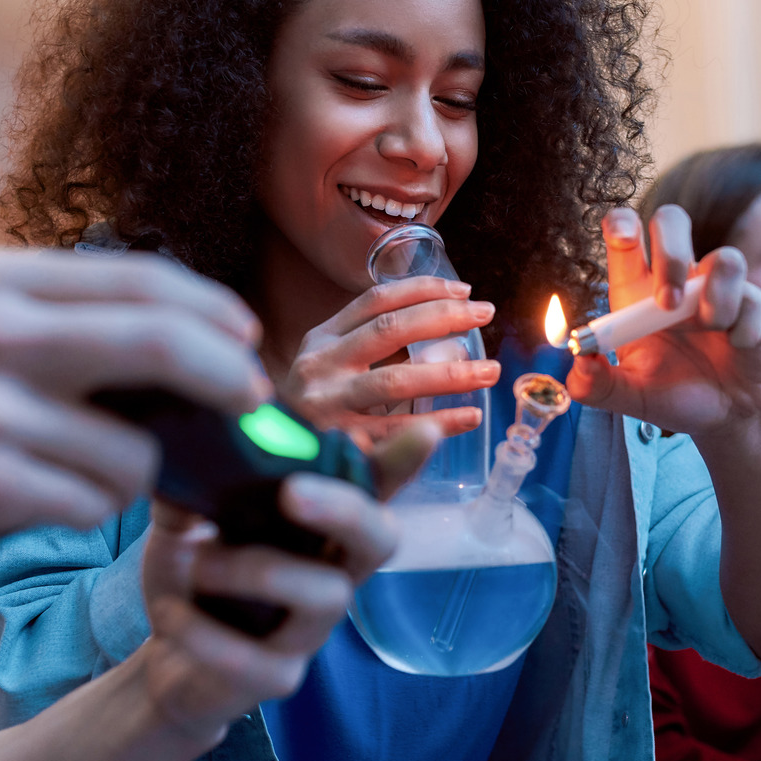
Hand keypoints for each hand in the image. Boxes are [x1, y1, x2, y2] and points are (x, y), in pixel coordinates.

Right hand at [0, 247, 271, 558]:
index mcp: (1, 280)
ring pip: (134, 452)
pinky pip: (92, 506)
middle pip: (161, 344)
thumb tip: (195, 337)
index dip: (213, 311)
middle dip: (226, 376)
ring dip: (128, 474)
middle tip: (252, 397)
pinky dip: (84, 510)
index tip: (247, 338)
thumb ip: (69, 313)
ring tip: (67, 471)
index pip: (144, 281)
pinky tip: (32, 500)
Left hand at [138, 424, 434, 743]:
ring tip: (195, 561)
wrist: (165, 662)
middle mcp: (330, 573)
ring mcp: (310, 630)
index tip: (425, 431)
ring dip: (257, 570)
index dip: (403, 464)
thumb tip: (190, 446)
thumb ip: (191, 489)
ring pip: (326, 596)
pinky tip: (172, 616)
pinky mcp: (279, 677)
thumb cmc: (193, 577)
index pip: (371, 489)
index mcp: (315, 527)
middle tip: (294, 491)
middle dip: (346, 509)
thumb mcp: (183, 525)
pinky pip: (260, 660)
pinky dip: (207, 633)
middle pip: (380, 539)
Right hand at [273, 277, 498, 446]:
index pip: (375, 300)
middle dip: (444, 318)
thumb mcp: (330, 372)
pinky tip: (469, 416)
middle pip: (389, 330)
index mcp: (320, 341)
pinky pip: (398, 431)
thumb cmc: (316, 418)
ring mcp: (324, 406)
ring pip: (395, 380)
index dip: (423, 289)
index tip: (464, 290)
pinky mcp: (336, 447)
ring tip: (489, 370)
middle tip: (485, 315)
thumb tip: (443, 330)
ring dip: (449, 372)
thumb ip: (371, 350)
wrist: (271, 471)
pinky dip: (439, 422)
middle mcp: (318, 366)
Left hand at [567, 206, 760, 438]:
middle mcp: (677, 279)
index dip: (622, 223)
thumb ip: (596, 385)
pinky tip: (736, 347)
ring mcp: (717, 288)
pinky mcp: (753, 305)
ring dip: (716, 296)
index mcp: (637, 289)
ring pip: (725, 258)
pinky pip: (752, 299)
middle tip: (667, 303)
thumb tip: (581, 363)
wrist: (720, 419)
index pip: (624, 233)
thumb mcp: (627, 396)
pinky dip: (742, 329)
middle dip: (671, 253)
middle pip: (672, 221)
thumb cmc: (670, 395)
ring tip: (711, 329)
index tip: (625, 238)